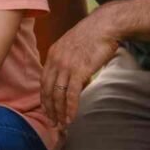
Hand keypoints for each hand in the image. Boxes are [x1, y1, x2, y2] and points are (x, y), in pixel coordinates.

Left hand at [42, 5, 119, 126]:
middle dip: (49, 109)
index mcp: (52, 54)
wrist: (105, 25)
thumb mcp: (73, 46)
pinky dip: (70, 108)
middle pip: (48, 90)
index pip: (44, 81)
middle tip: (52, 122)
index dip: (45, 97)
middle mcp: (55, 61)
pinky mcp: (79, 71)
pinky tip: (71, 118)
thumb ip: (68, 61)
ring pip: (58, 95)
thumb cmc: (93, 35)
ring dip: (59, 112)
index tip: (47, 109)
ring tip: (61, 124)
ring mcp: (66, 66)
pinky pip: (71, 95)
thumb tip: (72, 79)